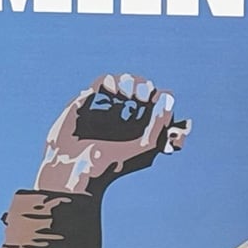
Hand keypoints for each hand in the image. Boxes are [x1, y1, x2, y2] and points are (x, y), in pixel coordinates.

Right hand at [35, 74, 189, 194]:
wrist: (81, 166)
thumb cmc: (115, 161)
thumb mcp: (146, 144)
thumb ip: (160, 121)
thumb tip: (167, 96)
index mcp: (143, 127)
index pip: (158, 103)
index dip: (161, 98)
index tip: (158, 102)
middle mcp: (127, 116)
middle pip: (143, 89)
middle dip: (145, 88)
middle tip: (141, 98)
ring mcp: (108, 107)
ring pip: (125, 82)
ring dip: (131, 82)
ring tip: (128, 94)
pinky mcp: (90, 101)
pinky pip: (103, 82)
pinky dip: (111, 81)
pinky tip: (115, 91)